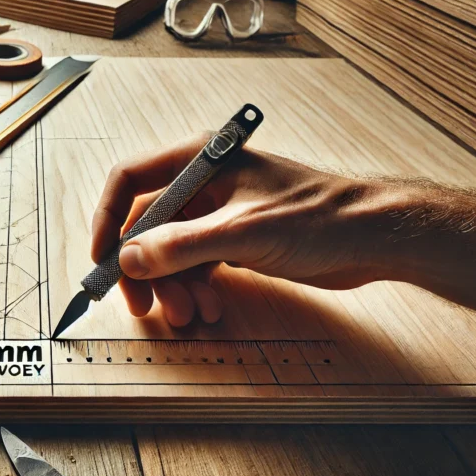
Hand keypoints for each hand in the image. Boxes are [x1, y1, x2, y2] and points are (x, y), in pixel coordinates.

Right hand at [91, 134, 387, 327]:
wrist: (372, 237)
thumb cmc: (319, 217)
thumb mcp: (242, 231)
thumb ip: (181, 245)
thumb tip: (129, 258)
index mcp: (199, 161)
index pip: (131, 181)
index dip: (109, 220)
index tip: (102, 259)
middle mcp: (203, 185)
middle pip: (148, 226)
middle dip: (145, 268)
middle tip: (145, 306)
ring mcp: (217, 215)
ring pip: (170, 253)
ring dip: (173, 287)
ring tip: (192, 315)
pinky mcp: (233, 241)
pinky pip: (195, 267)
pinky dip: (196, 290)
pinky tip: (211, 310)